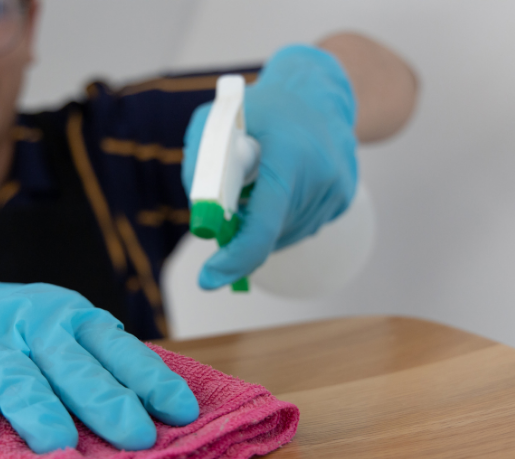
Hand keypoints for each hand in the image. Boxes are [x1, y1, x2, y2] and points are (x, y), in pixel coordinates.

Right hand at [0, 266, 198, 453]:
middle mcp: (33, 325)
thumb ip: (100, 362)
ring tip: (59, 442)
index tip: (181, 411)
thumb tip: (158, 406)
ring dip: (38, 409)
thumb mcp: (65, 330)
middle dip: (106, 401)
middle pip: (72, 366)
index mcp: (71, 319)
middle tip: (136, 436)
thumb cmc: (21, 327)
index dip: (149, 378)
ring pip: (15, 376)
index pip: (117, 348)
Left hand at [182, 45, 357, 288]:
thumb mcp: (219, 120)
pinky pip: (300, 229)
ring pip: (284, 237)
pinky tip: (281, 191)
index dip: (235, 259)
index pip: (263, 225)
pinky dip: (281, 222)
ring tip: (259, 188)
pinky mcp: (343, 200)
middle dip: (241, 237)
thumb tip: (201, 218)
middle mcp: (321, 177)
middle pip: (271, 236)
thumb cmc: (264, 107)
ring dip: (263, 228)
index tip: (209, 280)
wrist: (320, 93)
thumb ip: (201, 164)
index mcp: (290, 156)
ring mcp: (337, 191)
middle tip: (227, 211)